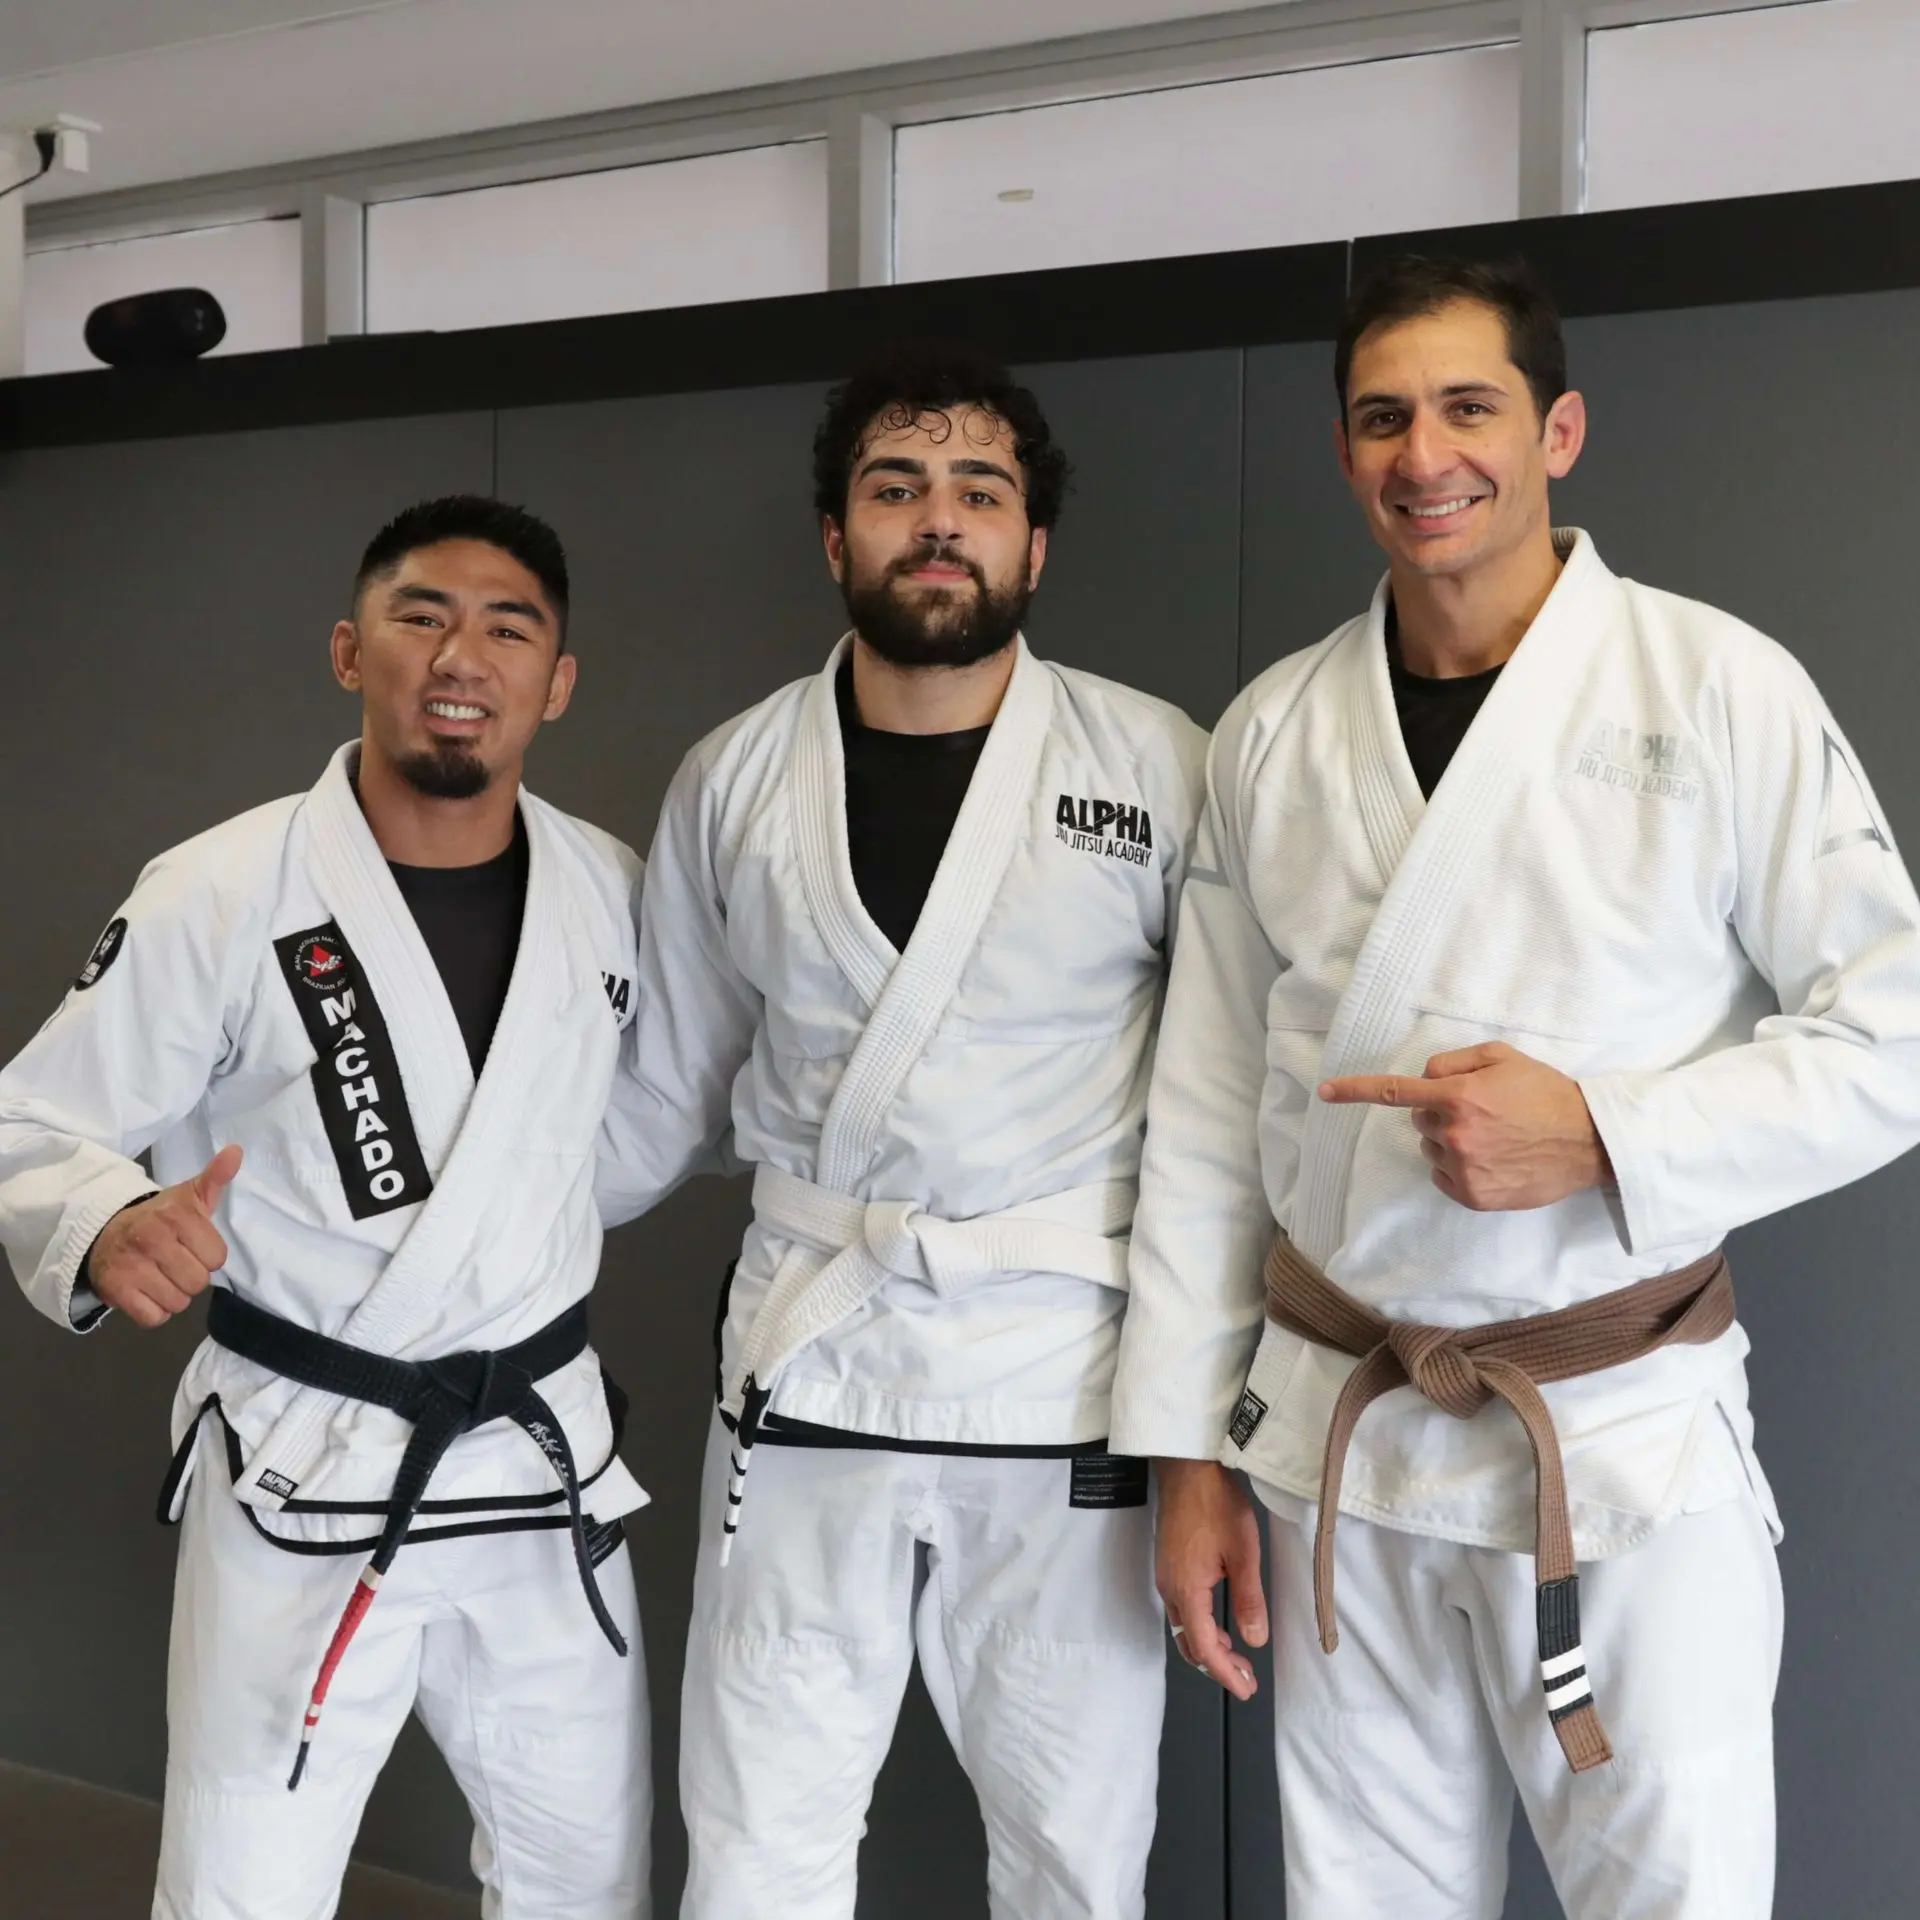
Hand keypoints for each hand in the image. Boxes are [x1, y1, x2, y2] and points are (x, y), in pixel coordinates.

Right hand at [88, 1145, 242, 1328]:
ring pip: (178, 1302)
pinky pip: (154, 1318)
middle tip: (174, 1263)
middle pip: (198, 1282)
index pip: (217, 1258)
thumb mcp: (187, 1197)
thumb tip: (237, 1151)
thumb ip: (215, 1179)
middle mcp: (152, 1239)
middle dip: (191, 1277)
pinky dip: (154, 1311)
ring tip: (160, 1276)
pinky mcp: (115, 1291)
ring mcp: (131, 1267)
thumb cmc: (158, 1218)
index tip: (191, 1246)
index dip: (207, 1256)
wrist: (103, 1233)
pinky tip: (146, 1292)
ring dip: (173, 1295)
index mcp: (176, 1216)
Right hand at [1155, 1457, 1266, 1699]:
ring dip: (1209, 1646)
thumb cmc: (1215, 1504)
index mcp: (1187, 1590)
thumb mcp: (1243, 1552)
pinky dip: (1201, 1626)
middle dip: (1217, 1666)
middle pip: (1189, 1643)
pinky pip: (1181, 1609)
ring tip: (1237, 1655)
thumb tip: (1255, 1640)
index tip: (1244, 1690)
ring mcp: (1166, 1576)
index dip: (1224, 1674)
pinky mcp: (1169, 1564)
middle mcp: (1170, 1588)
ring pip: (1184, 1627)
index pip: (1204, 1648)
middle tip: (1246, 1678)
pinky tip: (1220, 1623)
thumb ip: (1249, 1600)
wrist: (1186, 1469)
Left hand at [1319, 1041, 1609, 1210]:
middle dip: (1439, 1112)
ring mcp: (1463, 1169)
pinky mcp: (1473, 1197)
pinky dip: (1458, 1168)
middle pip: (1419, 1120)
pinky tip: (1492, 1159)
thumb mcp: (1503, 1057)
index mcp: (1459, 1097)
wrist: (1588, 1141)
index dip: (1355, 1091)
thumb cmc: (1546, 1093)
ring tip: (1494, 1136)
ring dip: (1450, 1141)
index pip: (1394, 1093)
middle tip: (1480, 1110)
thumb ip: (1454, 1062)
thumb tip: (1423, 1078)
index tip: (1325, 1092)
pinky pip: (1444, 1177)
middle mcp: (1455, 1135)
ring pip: (1432, 1149)